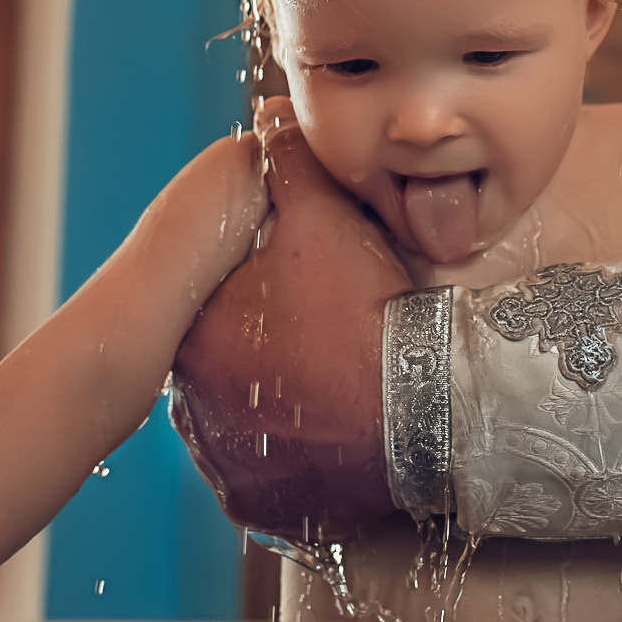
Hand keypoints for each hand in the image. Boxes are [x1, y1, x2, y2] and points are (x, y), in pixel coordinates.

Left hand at [170, 99, 407, 536]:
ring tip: (327, 381)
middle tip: (319, 333)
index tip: (300, 284)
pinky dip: (287, 455)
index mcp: (195, 330)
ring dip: (270, 402)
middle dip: (259, 344)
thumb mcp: (328, 218)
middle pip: (224, 359)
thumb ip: (288, 163)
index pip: (212, 298)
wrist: (430, 411)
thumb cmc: (374, 311)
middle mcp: (191, 402)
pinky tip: (324, 432)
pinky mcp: (255, 505)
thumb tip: (268, 117)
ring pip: (239, 417)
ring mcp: (221, 461)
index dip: (257, 283)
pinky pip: (262, 473)